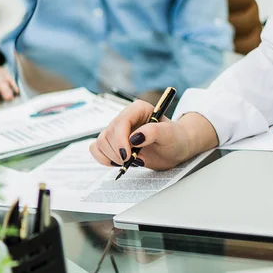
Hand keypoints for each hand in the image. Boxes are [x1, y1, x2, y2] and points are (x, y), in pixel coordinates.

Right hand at [89, 101, 217, 170]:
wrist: (175, 148)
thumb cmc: (175, 138)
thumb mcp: (170, 134)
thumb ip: (154, 132)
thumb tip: (135, 138)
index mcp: (138, 109)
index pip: (121, 121)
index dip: (120, 139)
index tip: (127, 155)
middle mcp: (125, 118)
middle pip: (108, 133)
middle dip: (118, 151)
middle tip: (134, 161)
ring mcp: (117, 130)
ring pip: (101, 142)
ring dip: (112, 157)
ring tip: (130, 162)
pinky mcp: (113, 142)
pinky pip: (97, 149)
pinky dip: (104, 159)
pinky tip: (119, 163)